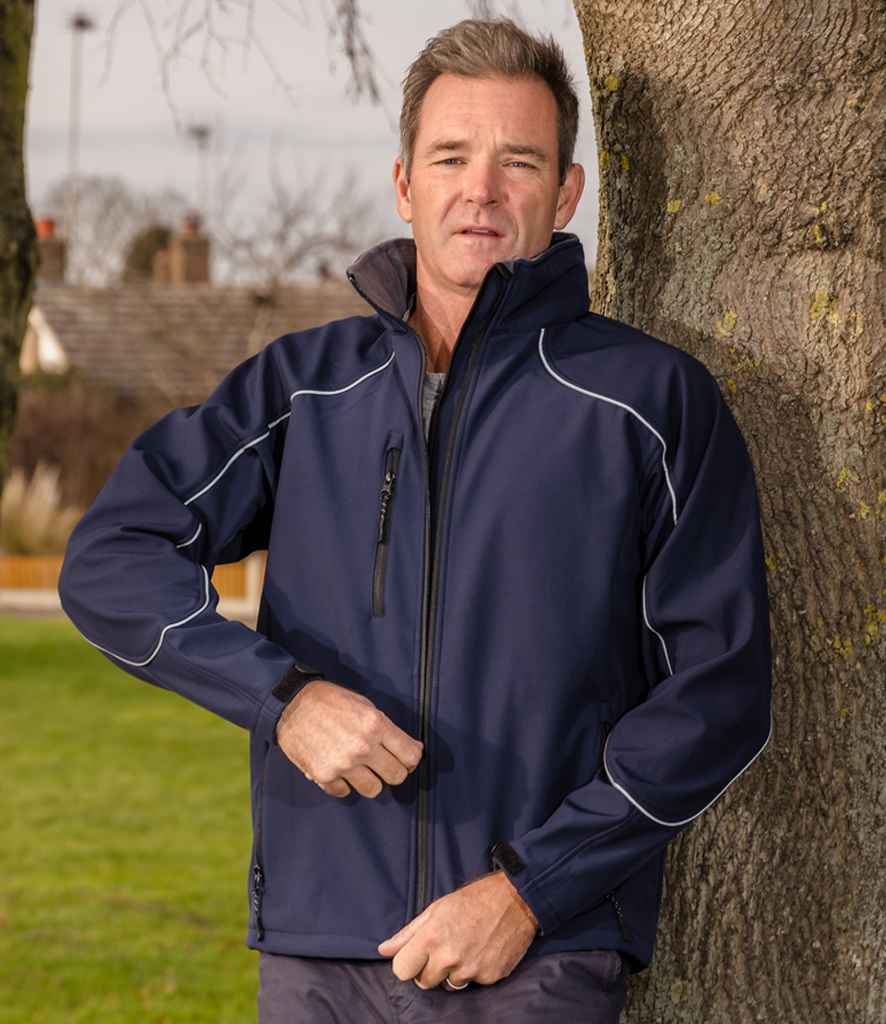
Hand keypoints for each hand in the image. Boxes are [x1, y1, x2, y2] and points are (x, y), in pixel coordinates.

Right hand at [275, 680, 423, 798]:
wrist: (292, 704)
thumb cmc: (331, 701)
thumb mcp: (365, 706)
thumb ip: (387, 729)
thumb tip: (411, 750)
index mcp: (376, 725)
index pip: (411, 755)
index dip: (412, 758)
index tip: (407, 758)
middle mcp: (362, 747)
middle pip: (396, 776)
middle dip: (394, 770)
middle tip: (385, 764)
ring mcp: (343, 764)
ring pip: (374, 789)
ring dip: (370, 780)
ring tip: (361, 768)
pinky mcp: (324, 776)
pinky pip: (345, 792)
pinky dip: (344, 783)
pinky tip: (339, 769)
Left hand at [376, 869, 539, 988]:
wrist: (517, 898)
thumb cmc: (474, 899)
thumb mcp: (437, 908)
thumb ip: (408, 933)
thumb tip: (383, 950)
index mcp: (432, 937)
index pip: (402, 970)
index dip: (407, 963)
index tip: (416, 955)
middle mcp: (450, 957)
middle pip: (424, 982)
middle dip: (430, 968)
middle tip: (445, 947)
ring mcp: (471, 970)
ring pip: (449, 985)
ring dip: (453, 971)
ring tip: (465, 946)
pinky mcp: (490, 977)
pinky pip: (473, 983)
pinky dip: (475, 971)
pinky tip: (482, 950)